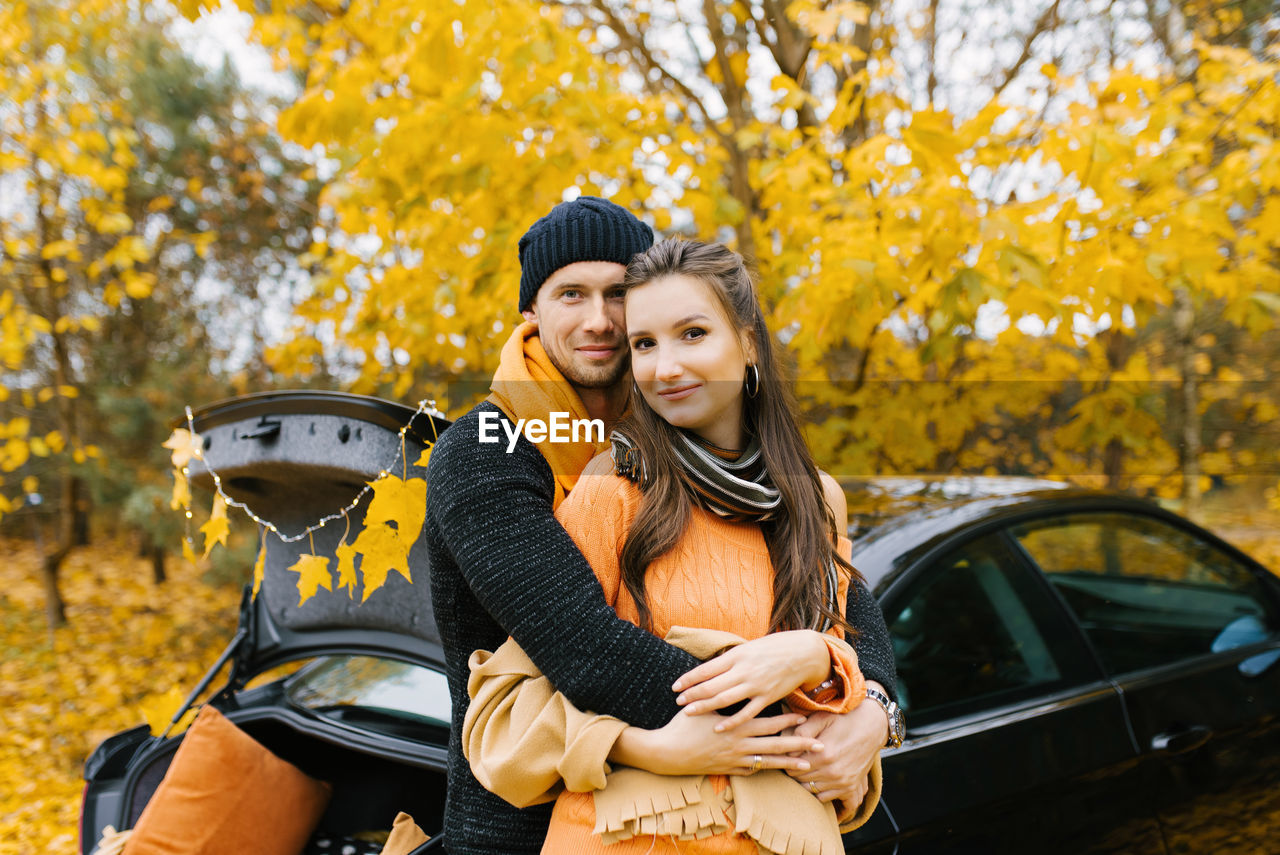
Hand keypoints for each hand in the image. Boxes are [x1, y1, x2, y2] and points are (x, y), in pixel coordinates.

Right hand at [611, 709, 822, 776]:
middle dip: (799, 744)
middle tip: (821, 745)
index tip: (805, 718)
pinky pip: (753, 771)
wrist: (666, 753)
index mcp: (735, 726)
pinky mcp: (728, 770)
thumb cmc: (682, 726)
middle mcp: (739, 744)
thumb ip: (718, 697)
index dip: (787, 721)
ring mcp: (735, 760)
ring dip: (789, 762)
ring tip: (809, 765)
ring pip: (769, 762)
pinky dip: (767, 770)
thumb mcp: (702, 707)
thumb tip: (730, 680)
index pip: (767, 723)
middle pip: (775, 745)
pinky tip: (779, 770)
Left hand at [672, 631, 830, 729]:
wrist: (803, 652)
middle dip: (692, 694)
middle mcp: (744, 670)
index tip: (675, 686)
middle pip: (711, 685)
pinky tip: (719, 727)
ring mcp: (756, 685)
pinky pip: (746, 713)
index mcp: (737, 655)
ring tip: (689, 712)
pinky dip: (731, 721)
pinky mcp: (768, 697)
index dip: (689, 678)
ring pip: (724, 699)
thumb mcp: (749, 647)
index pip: (707, 669)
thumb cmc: (774, 648)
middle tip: (678, 702)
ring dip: (705, 706)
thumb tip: (710, 668)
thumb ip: (731, 659)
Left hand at [785, 692, 887, 805]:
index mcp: (824, 755)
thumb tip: (787, 746)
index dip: (789, 761)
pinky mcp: (850, 786)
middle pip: (801, 781)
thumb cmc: (845, 718)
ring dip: (806, 782)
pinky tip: (818, 780)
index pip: (793, 768)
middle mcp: (833, 772)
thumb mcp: (822, 718)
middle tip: (796, 761)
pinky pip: (826, 798)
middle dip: (795, 771)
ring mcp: (843, 782)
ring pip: (811, 791)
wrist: (873, 725)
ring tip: (807, 769)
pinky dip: (819, 792)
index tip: (790, 754)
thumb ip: (802, 730)